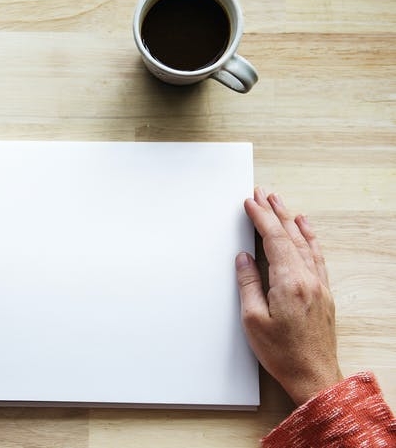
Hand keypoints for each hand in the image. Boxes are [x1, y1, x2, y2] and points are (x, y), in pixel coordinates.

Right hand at [235, 188, 342, 405]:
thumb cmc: (282, 353)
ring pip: (306, 243)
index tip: (250, 202)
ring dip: (292, 221)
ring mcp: (319, 286)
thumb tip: (244, 258)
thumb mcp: (253, 319)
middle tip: (263, 193)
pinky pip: (317, 256)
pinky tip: (306, 231)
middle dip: (275, 211)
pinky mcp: (324, 294)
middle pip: (291, 236)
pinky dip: (310, 239)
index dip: (261, 218)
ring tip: (282, 204)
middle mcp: (308, 279)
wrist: (314, 376)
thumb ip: (248, 283)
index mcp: (289, 282)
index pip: (273, 239)